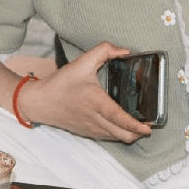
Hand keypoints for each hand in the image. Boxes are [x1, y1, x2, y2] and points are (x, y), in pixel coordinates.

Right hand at [20, 42, 151, 142]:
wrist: (40, 102)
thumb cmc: (61, 83)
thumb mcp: (83, 61)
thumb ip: (105, 50)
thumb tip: (125, 51)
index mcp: (95, 100)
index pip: (118, 117)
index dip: (134, 125)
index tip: (147, 128)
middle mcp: (94, 118)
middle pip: (121, 134)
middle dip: (137, 133)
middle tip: (148, 126)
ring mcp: (90, 128)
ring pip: (115, 138)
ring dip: (129, 135)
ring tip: (139, 127)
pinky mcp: (86, 132)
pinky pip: (106, 138)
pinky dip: (117, 135)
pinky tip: (122, 128)